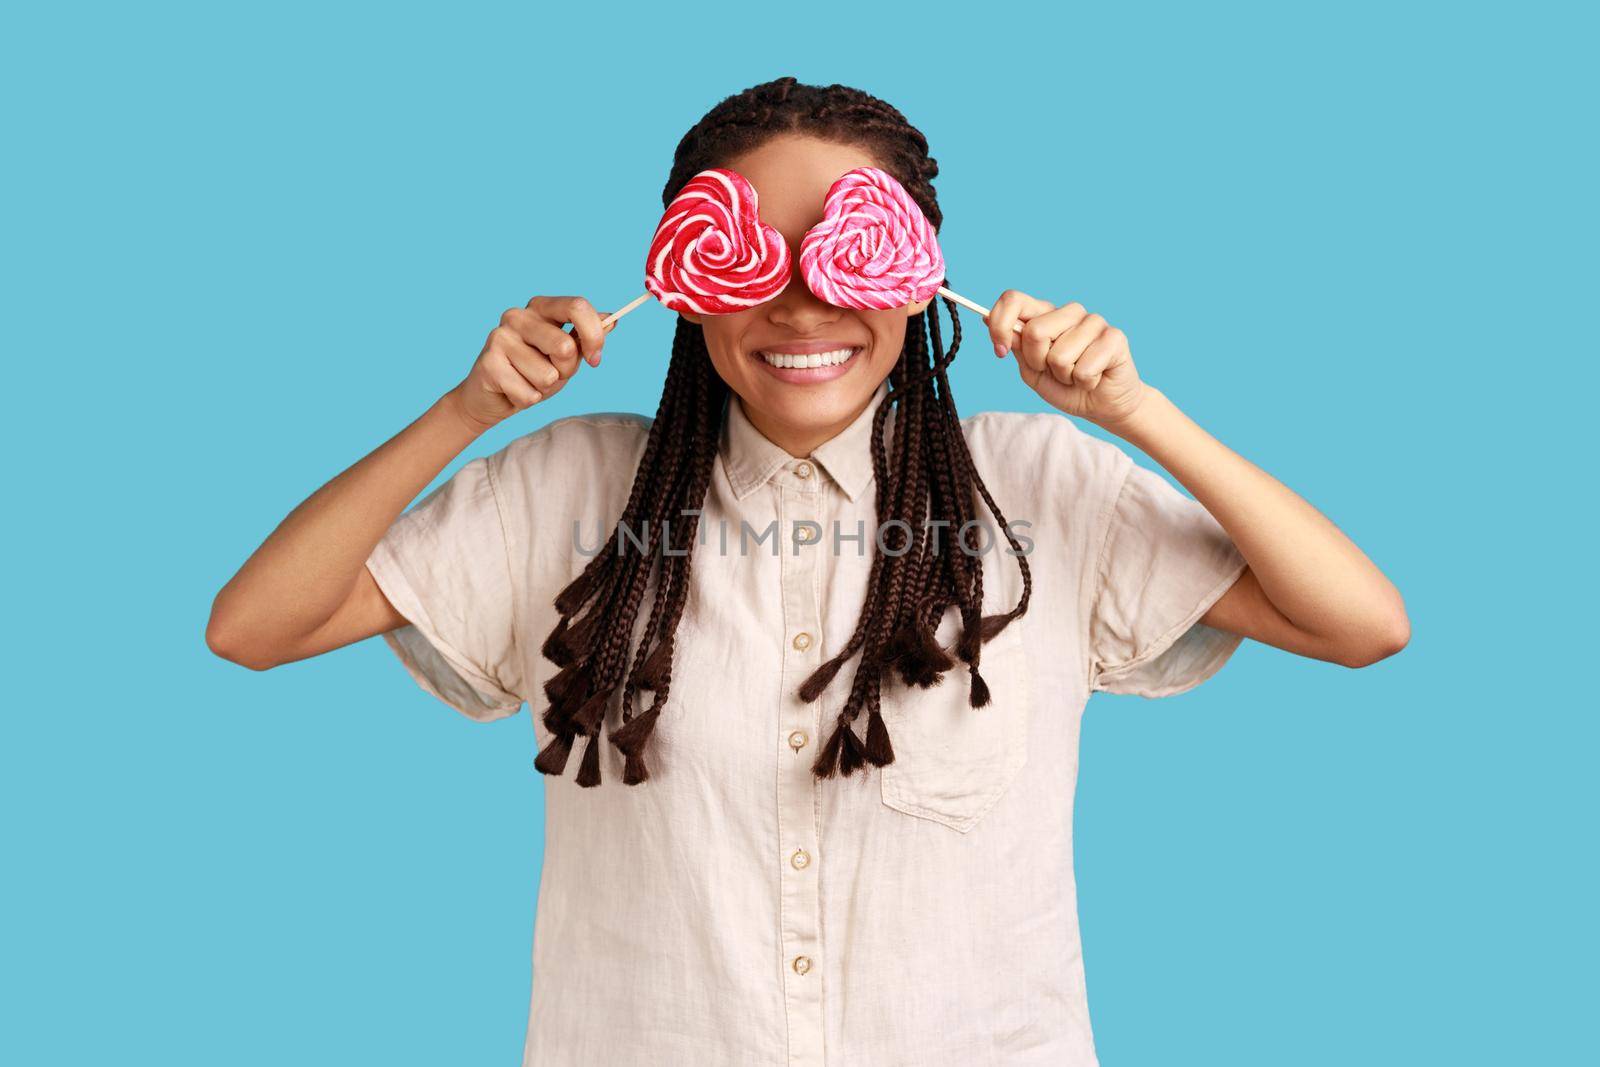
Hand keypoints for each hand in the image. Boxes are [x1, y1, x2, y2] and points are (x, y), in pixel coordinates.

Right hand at [447, 295, 613, 431]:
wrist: (491, 398)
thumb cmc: (532, 372)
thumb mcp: (565, 355)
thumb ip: (586, 338)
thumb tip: (613, 320)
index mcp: (540, 307)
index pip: (577, 306)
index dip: (594, 335)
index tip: (596, 359)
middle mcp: (517, 316)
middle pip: (565, 346)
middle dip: (566, 371)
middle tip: (550, 374)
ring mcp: (500, 337)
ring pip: (548, 375)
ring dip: (544, 388)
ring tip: (527, 381)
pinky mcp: (488, 364)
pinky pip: (529, 394)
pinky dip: (528, 400)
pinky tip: (513, 390)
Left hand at [985, 290, 1147, 430]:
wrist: (1100, 405)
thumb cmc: (1065, 386)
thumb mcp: (1031, 370)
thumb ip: (1015, 346)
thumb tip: (986, 318)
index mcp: (1045, 315)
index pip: (1013, 299)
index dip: (1000, 324)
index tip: (999, 350)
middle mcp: (1069, 312)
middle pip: (1034, 331)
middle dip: (1038, 361)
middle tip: (1053, 370)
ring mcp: (1093, 321)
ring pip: (1059, 355)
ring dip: (1064, 375)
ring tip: (1076, 375)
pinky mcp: (1114, 337)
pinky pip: (1084, 368)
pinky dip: (1084, 382)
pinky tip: (1094, 377)